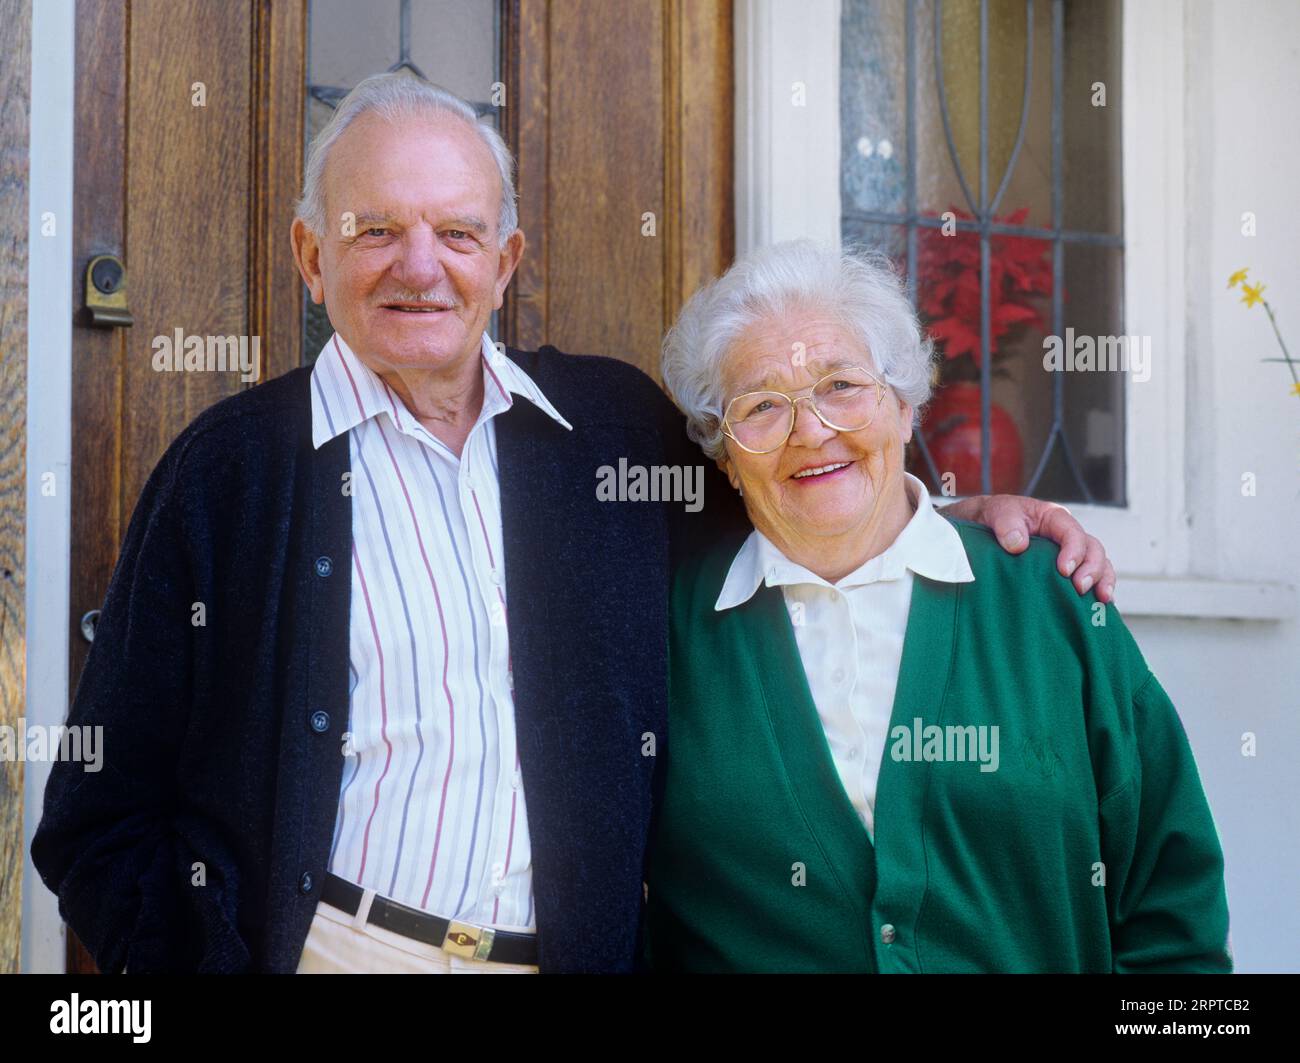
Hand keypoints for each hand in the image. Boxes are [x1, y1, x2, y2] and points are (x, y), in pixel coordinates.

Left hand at [940, 494, 1116, 602]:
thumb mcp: (998, 513)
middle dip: (1092, 569)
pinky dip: (1097, 590)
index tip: (1064, 571)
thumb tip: (1018, 544)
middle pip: (1093, 549)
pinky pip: (1089, 578)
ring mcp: (1068, 554)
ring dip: (1102, 581)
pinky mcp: (1065, 572)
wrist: (983, 526)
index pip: (1073, 533)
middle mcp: (1067, 536)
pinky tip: (1099, 606)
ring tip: (1101, 599)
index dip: (1073, 551)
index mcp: (1054, 519)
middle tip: (1080, 588)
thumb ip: (1006, 524)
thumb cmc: (994, 517)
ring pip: (1098, 564)